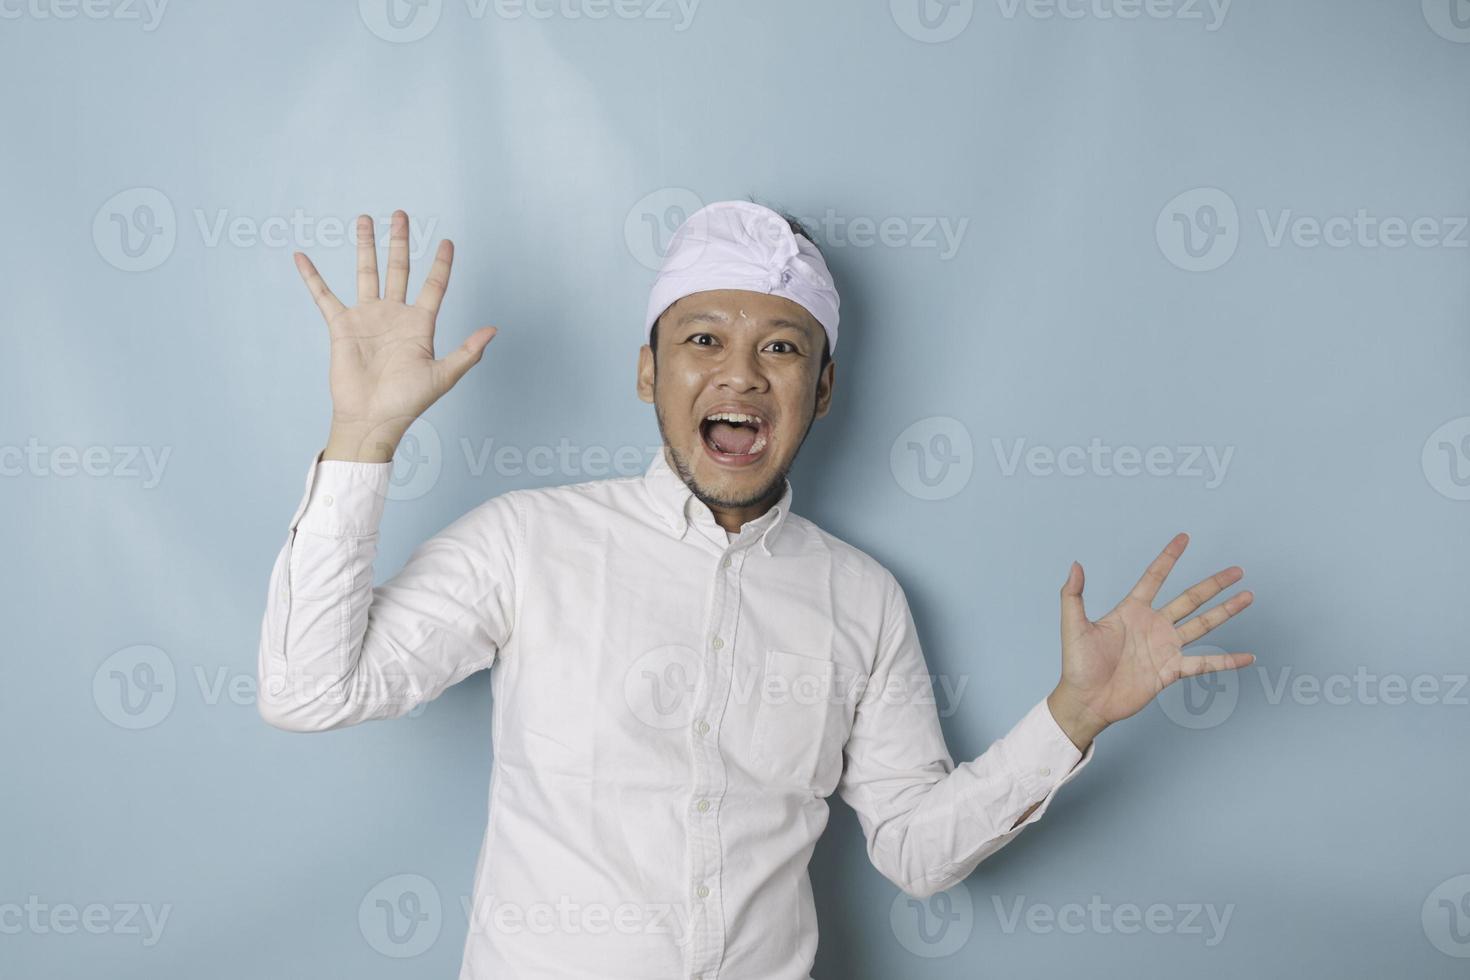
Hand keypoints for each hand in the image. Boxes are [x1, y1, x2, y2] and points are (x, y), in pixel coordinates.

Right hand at [294, 210, 497, 461]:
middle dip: (400, 242)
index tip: (447, 241)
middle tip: (400, 214)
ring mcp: (368, 318)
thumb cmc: (408, 403)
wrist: (372, 419)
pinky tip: (301, 256)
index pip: (434, 286)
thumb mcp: (443, 377)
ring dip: (366, 246)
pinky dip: (311, 277)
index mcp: (420, 325)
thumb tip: (494, 330)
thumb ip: (468, 352)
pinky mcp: (342, 326)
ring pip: (366, 273)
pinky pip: (324, 296)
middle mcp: (394, 315)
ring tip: (365, 218)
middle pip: (399, 269)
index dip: (441, 264)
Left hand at [1046, 533, 1254, 750]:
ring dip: (1226, 612)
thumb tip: (1075, 565)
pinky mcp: (1171, 671)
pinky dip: (1227, 661)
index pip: (1155, 577)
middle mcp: (1153, 626)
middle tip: (1236, 570)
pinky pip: (1203, 663)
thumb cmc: (1077, 665)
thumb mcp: (1073, 626)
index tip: (1184, 538)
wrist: (1086, 700)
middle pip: (1190, 599)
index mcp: (1131, 611)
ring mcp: (1164, 648)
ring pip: (1202, 625)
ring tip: (1247, 597)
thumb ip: (1073, 595)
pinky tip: (1248, 657)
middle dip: (1213, 584)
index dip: (1169, 558)